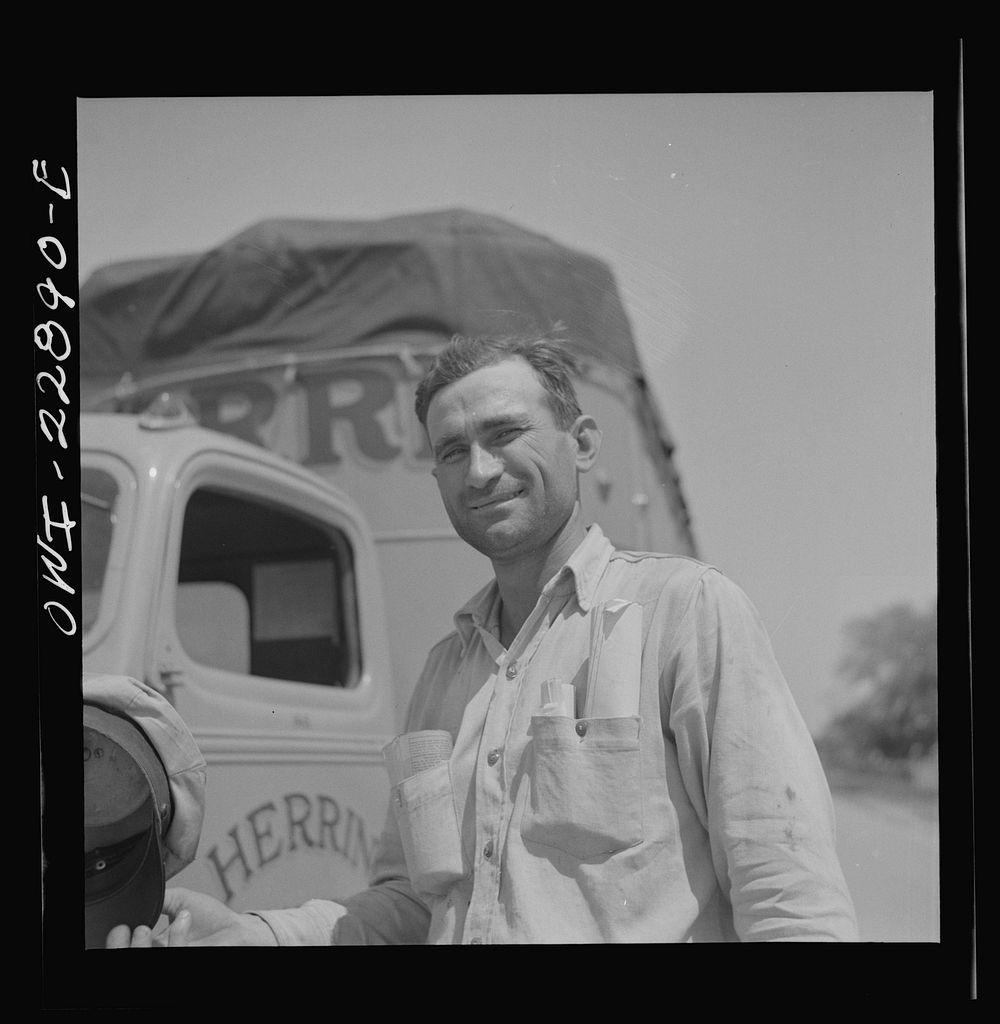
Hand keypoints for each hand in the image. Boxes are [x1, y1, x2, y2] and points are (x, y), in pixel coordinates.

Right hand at [105, 887, 278, 946]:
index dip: (117, 941)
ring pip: (145, 956)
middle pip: (130, 955)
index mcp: (153, 944)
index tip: (120, 928)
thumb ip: (161, 897)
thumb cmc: (211, 918)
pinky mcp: (187, 958)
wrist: (236, 929)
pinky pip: (174, 952)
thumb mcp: (181, 900)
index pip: (126, 947)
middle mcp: (159, 954)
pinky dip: (176, 935)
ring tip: (160, 922)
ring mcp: (173, 957)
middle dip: (125, 946)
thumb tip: (142, 893)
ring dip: (148, 941)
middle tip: (137, 929)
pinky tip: (185, 917)